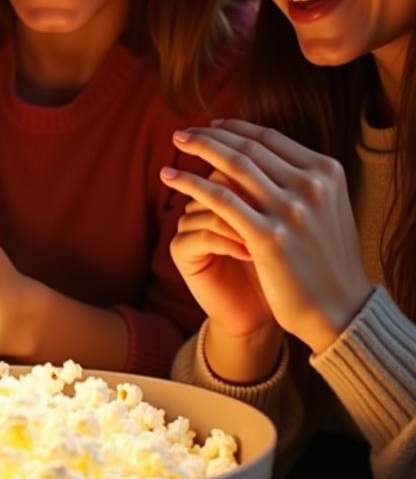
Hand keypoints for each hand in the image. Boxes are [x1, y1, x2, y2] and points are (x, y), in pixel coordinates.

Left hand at [162, 119, 372, 353]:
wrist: (341, 310)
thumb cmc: (328, 260)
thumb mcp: (326, 208)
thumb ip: (301, 181)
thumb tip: (262, 152)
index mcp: (327, 172)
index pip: (270, 138)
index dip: (236, 128)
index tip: (211, 125)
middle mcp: (312, 185)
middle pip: (249, 147)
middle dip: (211, 134)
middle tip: (184, 132)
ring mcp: (291, 210)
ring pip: (233, 165)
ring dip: (198, 148)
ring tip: (176, 142)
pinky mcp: (268, 237)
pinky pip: (220, 199)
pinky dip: (191, 182)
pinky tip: (171, 177)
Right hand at [170, 170, 275, 337]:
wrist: (263, 318)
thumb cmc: (284, 270)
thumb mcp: (285, 228)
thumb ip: (279, 195)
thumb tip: (295, 162)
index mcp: (226, 191)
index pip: (237, 160)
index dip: (256, 164)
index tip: (288, 182)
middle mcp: (202, 204)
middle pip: (219, 175)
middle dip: (247, 191)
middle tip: (272, 204)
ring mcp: (189, 226)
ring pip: (211, 203)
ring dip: (241, 219)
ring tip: (262, 235)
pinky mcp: (183, 252)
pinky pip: (203, 233)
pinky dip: (230, 241)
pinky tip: (250, 252)